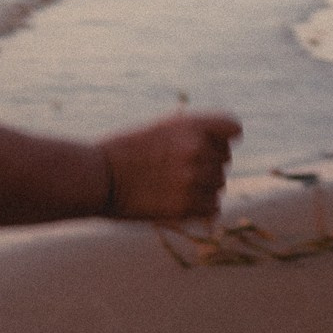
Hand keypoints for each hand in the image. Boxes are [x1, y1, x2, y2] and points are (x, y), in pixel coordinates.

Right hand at [95, 112, 239, 221]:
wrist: (100, 177)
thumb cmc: (126, 150)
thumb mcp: (160, 129)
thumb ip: (192, 132)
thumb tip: (223, 142)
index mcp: (190, 125)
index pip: (233, 128)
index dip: (222, 138)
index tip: (209, 144)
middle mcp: (196, 149)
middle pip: (225, 159)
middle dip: (208, 164)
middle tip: (178, 168)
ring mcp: (193, 178)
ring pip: (219, 184)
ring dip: (203, 187)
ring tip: (173, 184)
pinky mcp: (186, 206)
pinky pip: (213, 207)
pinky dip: (200, 207)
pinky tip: (178, 200)